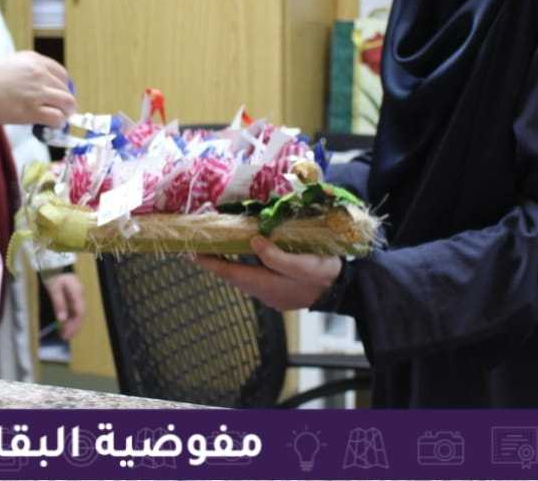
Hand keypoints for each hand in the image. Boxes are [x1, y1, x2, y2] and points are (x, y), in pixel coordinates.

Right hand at [0, 52, 75, 126]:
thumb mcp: (10, 64)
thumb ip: (27, 73)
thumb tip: (40, 89)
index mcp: (34, 60)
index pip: (62, 74)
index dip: (63, 87)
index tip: (60, 96)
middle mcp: (39, 73)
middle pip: (66, 89)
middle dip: (65, 102)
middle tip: (60, 111)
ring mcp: (36, 92)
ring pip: (67, 103)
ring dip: (65, 113)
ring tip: (58, 119)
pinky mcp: (31, 110)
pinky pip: (56, 118)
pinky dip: (57, 124)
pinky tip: (49, 126)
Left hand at [42, 272, 85, 340]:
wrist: (52, 261)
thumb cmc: (52, 273)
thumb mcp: (53, 287)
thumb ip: (59, 303)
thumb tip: (62, 320)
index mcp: (77, 292)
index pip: (79, 312)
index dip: (74, 325)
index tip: (66, 335)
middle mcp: (79, 294)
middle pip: (79, 314)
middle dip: (73, 327)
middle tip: (64, 338)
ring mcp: (77, 294)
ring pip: (77, 312)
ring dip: (72, 324)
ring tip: (64, 334)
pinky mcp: (72, 295)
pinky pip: (73, 309)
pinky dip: (69, 318)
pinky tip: (64, 324)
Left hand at [196, 236, 341, 311]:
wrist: (345, 290)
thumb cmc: (324, 275)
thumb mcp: (302, 264)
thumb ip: (276, 255)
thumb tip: (253, 242)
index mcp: (266, 284)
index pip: (230, 273)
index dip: (210, 263)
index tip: (192, 253)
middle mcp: (264, 292)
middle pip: (234, 276)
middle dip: (217, 262)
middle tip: (202, 246)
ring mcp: (272, 294)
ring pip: (245, 277)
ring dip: (231, 263)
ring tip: (219, 248)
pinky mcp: (280, 291)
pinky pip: (257, 277)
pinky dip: (247, 265)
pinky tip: (247, 255)